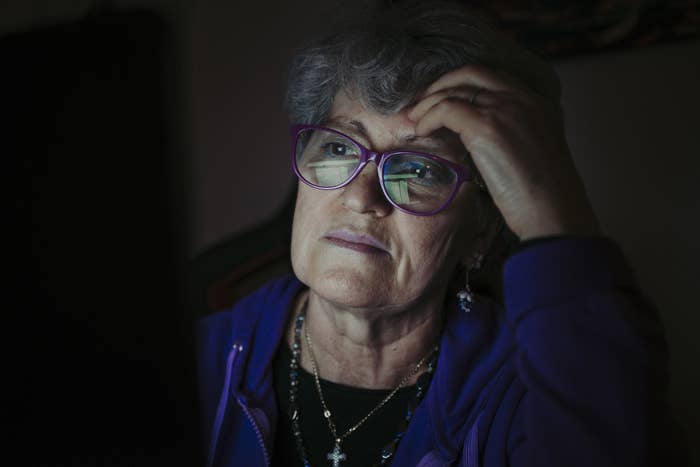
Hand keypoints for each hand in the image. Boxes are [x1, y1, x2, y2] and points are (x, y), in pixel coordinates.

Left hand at [408, 65, 599, 240]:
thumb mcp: (531, 152)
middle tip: (420, 104)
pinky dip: (428, 117)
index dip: (461, 84)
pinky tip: (421, 131)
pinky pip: (446, 109)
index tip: (441, 99)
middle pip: (471, 73)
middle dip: (440, 85)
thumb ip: (511, 135)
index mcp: (536, 101)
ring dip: (428, 102)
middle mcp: (522, 97)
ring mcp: (504, 108)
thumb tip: (477, 138)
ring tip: (413, 118)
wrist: (555, 211)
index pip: (491, 77)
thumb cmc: (543, 196)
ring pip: (455, 89)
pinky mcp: (486, 126)